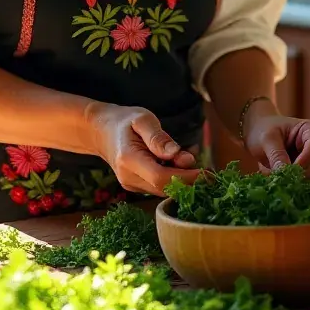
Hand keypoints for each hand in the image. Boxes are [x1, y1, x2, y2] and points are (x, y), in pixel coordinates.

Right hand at [86, 103, 201, 195]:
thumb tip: (178, 155)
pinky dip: (174, 179)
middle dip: (189, 180)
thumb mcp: (142, 119)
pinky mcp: (136, 188)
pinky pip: (159, 188)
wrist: (101, 131)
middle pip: (165, 188)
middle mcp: (128, 178)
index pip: (162, 177)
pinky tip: (179, 165)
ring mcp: (131, 185)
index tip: (208, 173)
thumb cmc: (124, 121)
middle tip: (206, 166)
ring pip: (164, 191)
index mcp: (129, 159)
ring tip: (192, 161)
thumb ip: (159, 138)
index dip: (187, 178)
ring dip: (183, 180)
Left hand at [243, 101, 309, 179]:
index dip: (303, 162)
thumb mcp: (267, 139)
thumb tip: (284, 172)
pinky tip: (281, 180)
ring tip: (277, 177)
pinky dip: (296, 185)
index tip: (286, 171)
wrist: (259, 133)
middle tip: (279, 178)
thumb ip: (276, 155)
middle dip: (299, 174)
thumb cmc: (264, 129)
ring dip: (297, 181)